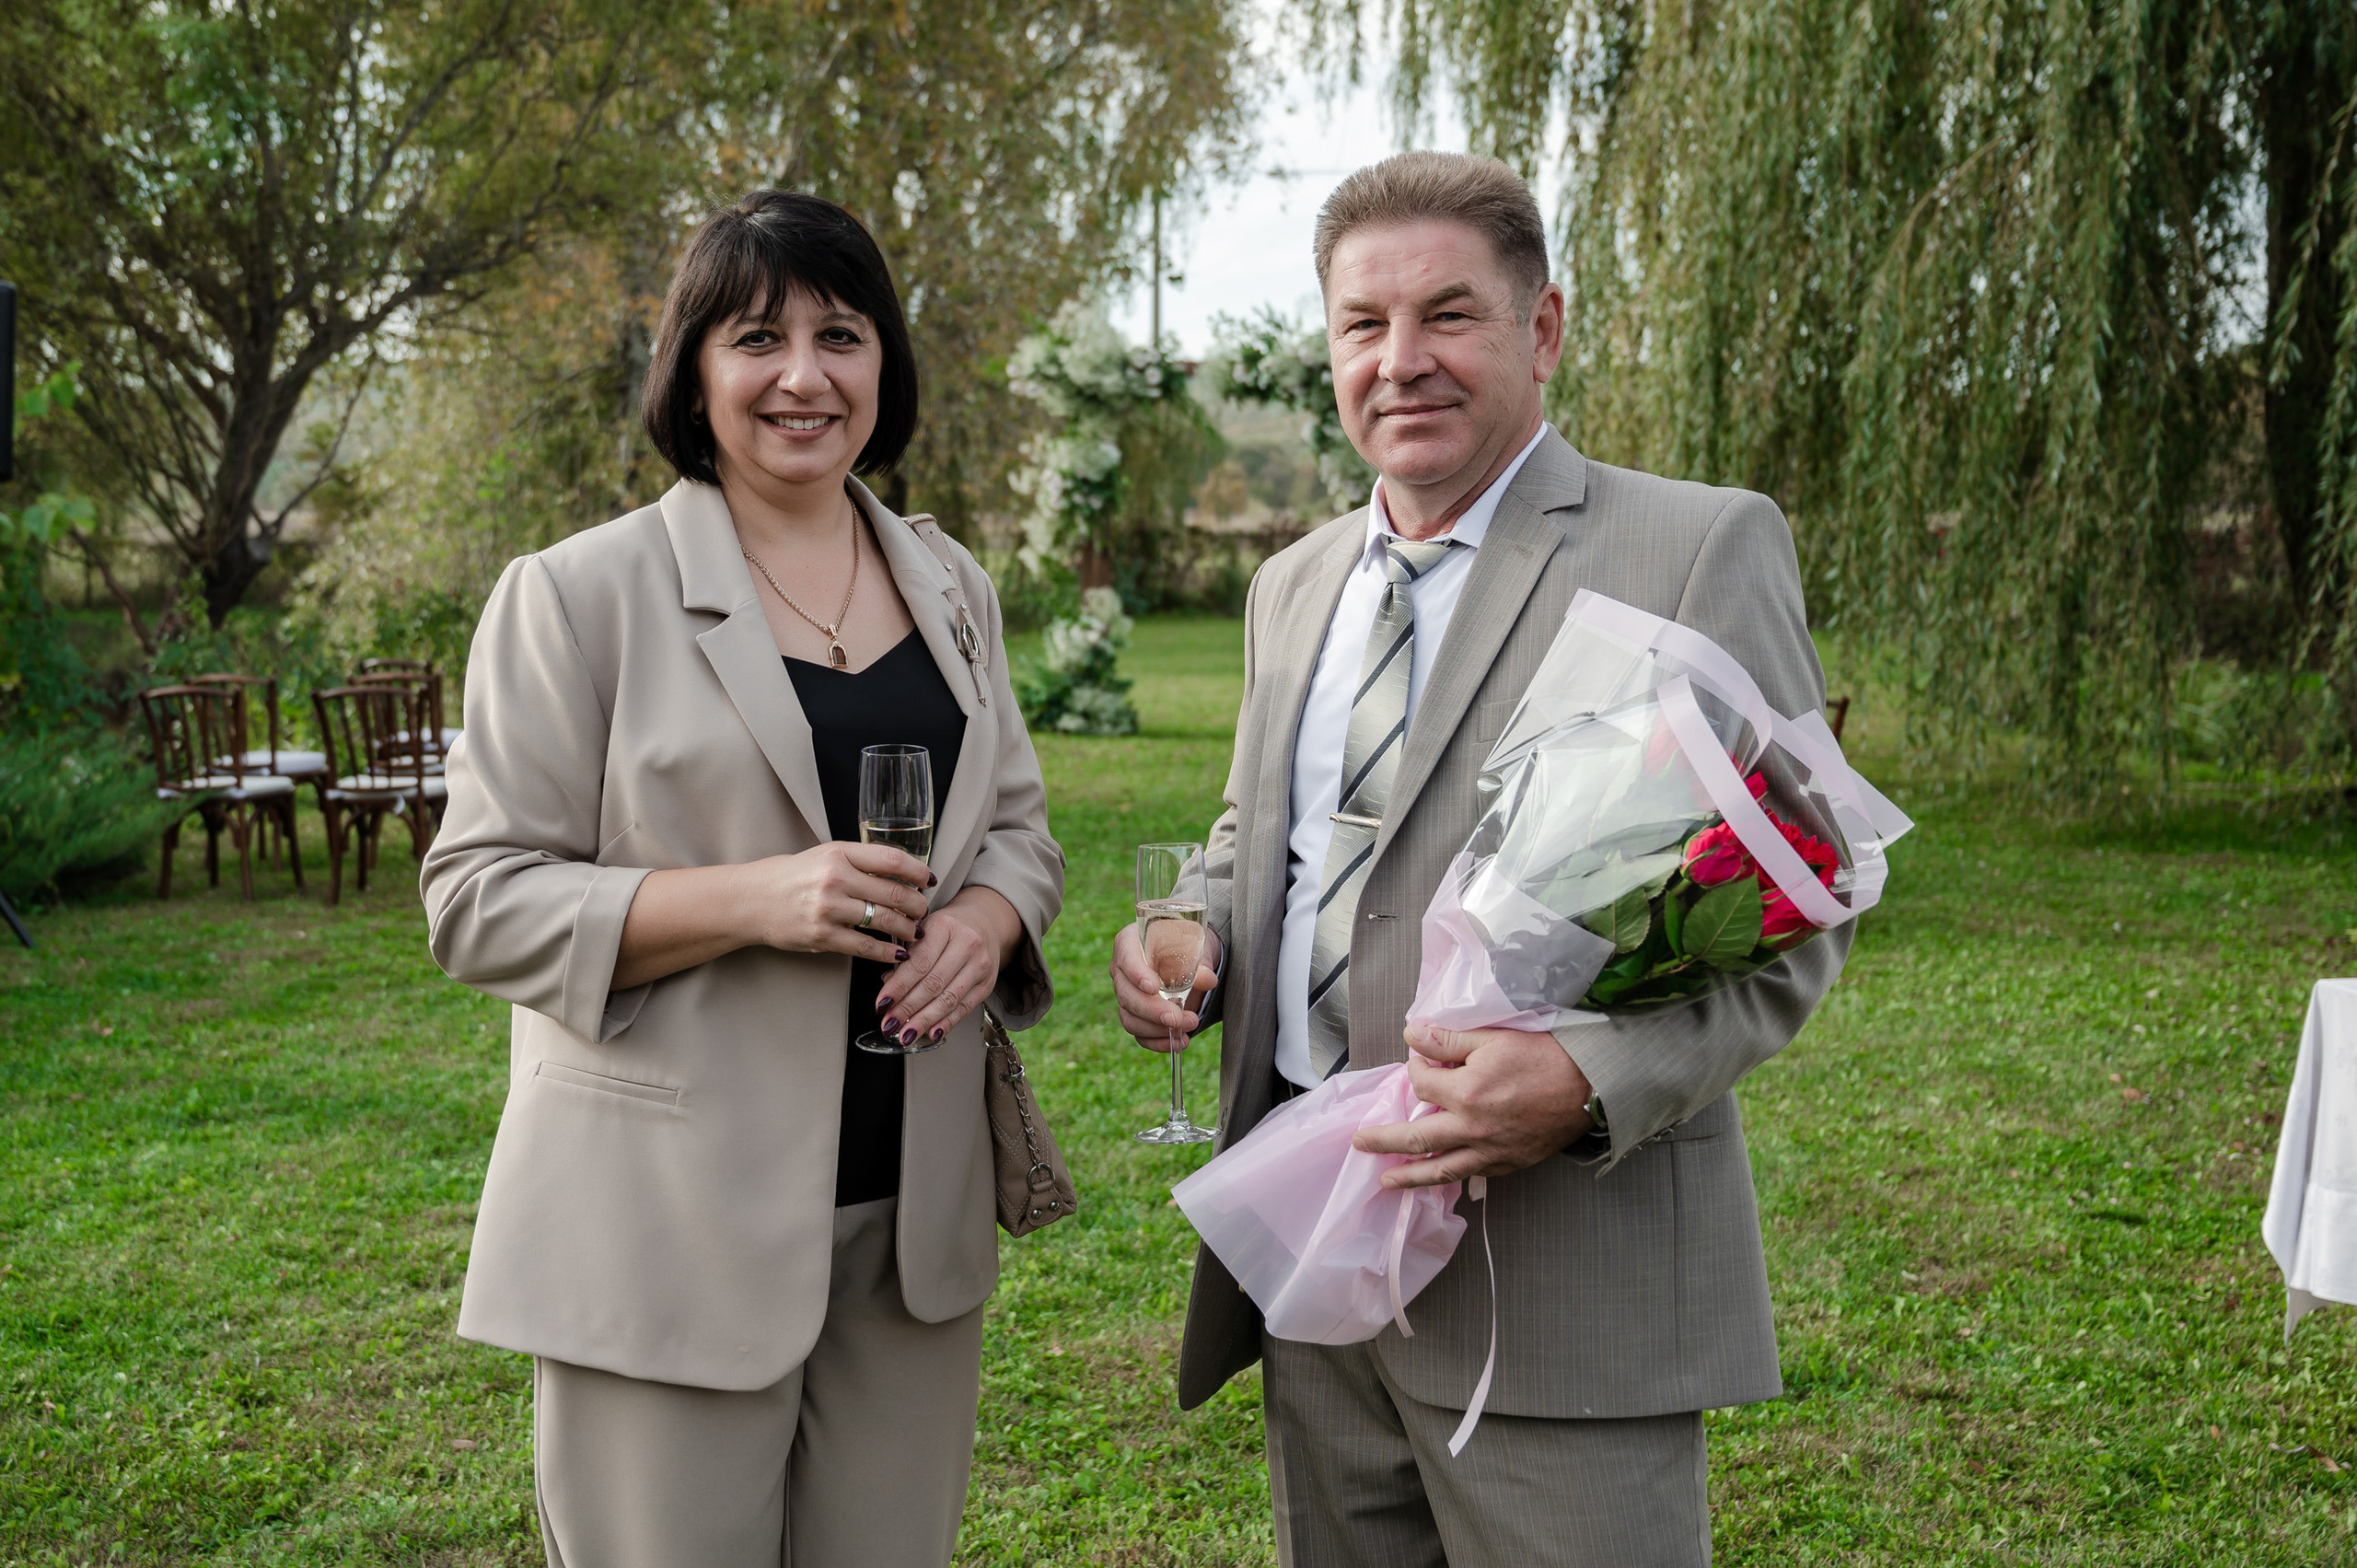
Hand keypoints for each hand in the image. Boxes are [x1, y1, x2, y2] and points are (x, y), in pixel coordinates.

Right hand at [752, 841, 932, 961]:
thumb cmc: (791, 877)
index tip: (929, 881)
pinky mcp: (822, 936)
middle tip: (925, 912)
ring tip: (915, 932)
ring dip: (907, 929)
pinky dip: (886, 952)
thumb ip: (858, 862)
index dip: (918, 871)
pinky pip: (865, 947)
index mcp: (839, 854)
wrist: (751, 900)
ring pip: (884, 921)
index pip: (892, 860)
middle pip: (895, 893)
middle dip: (918, 906)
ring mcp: (829, 909)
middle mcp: (835, 879)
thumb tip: (900, 875)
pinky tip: (897, 954)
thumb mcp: (824, 856)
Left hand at [872, 888, 1015, 1046]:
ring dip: (924, 1020)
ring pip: (949, 999)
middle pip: (933, 984)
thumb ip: (908, 956)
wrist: (986, 922)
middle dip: (908, 1008)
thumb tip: (889, 986)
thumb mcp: (926, 929)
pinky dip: (946, 1023)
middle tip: (890, 1023)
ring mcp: (980, 966)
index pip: (919, 962)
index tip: (882, 1003)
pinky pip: (964, 1008)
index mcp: (946, 927)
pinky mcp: (987, 984)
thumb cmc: (951, 927)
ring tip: (906, 1033)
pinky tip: (931, 1032)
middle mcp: (967, 945)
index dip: (899, 986)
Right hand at [1110, 923, 1221, 1053]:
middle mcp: (1122, 970)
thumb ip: (1199, 961)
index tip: (1153, 988)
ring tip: (1188, 1027)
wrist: (1190, 957)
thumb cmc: (1187, 944)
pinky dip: (1158, 1042)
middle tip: (1177, 1018)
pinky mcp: (1135, 1015)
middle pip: (1126, 995)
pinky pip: (1139, 1034)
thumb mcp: (1196, 944)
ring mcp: (1126, 995)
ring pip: (1130, 1018)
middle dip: (1153, 1011)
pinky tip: (1179, 1042)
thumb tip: (1206, 979)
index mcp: (1130, 942)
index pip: (1127, 959)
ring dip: (1158, 1029)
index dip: (1137, 974)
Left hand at [1353, 1023, 1593, 1188]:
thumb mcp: (1493, 1036)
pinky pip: (1470, 1176)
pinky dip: (1449, 1180)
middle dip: (1384, 1141)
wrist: (1590, 1087)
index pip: (1421, 1083)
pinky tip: (1437, 1181)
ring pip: (1440, 1170)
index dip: (1415, 1067)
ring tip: (1386, 1181)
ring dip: (1409, 1177)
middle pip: (1416, 1139)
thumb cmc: (1545, 1057)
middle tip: (1360, 1143)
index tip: (1419, 1059)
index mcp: (1466, 1092)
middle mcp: (1472, 1128)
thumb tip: (1411, 1035)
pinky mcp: (1508, 1163)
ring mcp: (1490, 1151)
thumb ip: (1448, 1039)